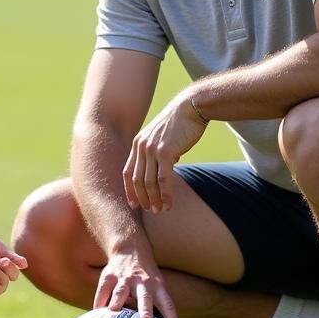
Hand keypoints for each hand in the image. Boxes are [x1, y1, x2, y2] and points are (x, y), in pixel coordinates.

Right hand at [93, 248, 183, 317]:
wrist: (130, 249)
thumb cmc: (147, 278)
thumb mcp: (158, 287)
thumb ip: (160, 309)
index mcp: (157, 287)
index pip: (168, 305)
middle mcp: (142, 282)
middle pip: (145, 297)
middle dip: (145, 309)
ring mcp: (124, 278)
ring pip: (120, 292)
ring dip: (117, 303)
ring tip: (113, 313)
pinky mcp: (109, 276)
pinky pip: (102, 291)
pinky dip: (99, 303)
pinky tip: (96, 315)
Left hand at [124, 93, 207, 213]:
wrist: (190, 107)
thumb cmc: (179, 124)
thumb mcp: (161, 138)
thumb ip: (156, 153)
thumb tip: (161, 172)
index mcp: (138, 143)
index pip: (128, 172)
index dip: (129, 190)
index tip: (133, 204)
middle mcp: (141, 147)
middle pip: (137, 180)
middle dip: (142, 198)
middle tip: (150, 210)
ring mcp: (152, 149)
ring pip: (149, 182)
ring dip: (154, 199)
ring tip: (160, 210)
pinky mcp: (165, 151)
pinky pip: (163, 179)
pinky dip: (166, 194)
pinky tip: (169, 203)